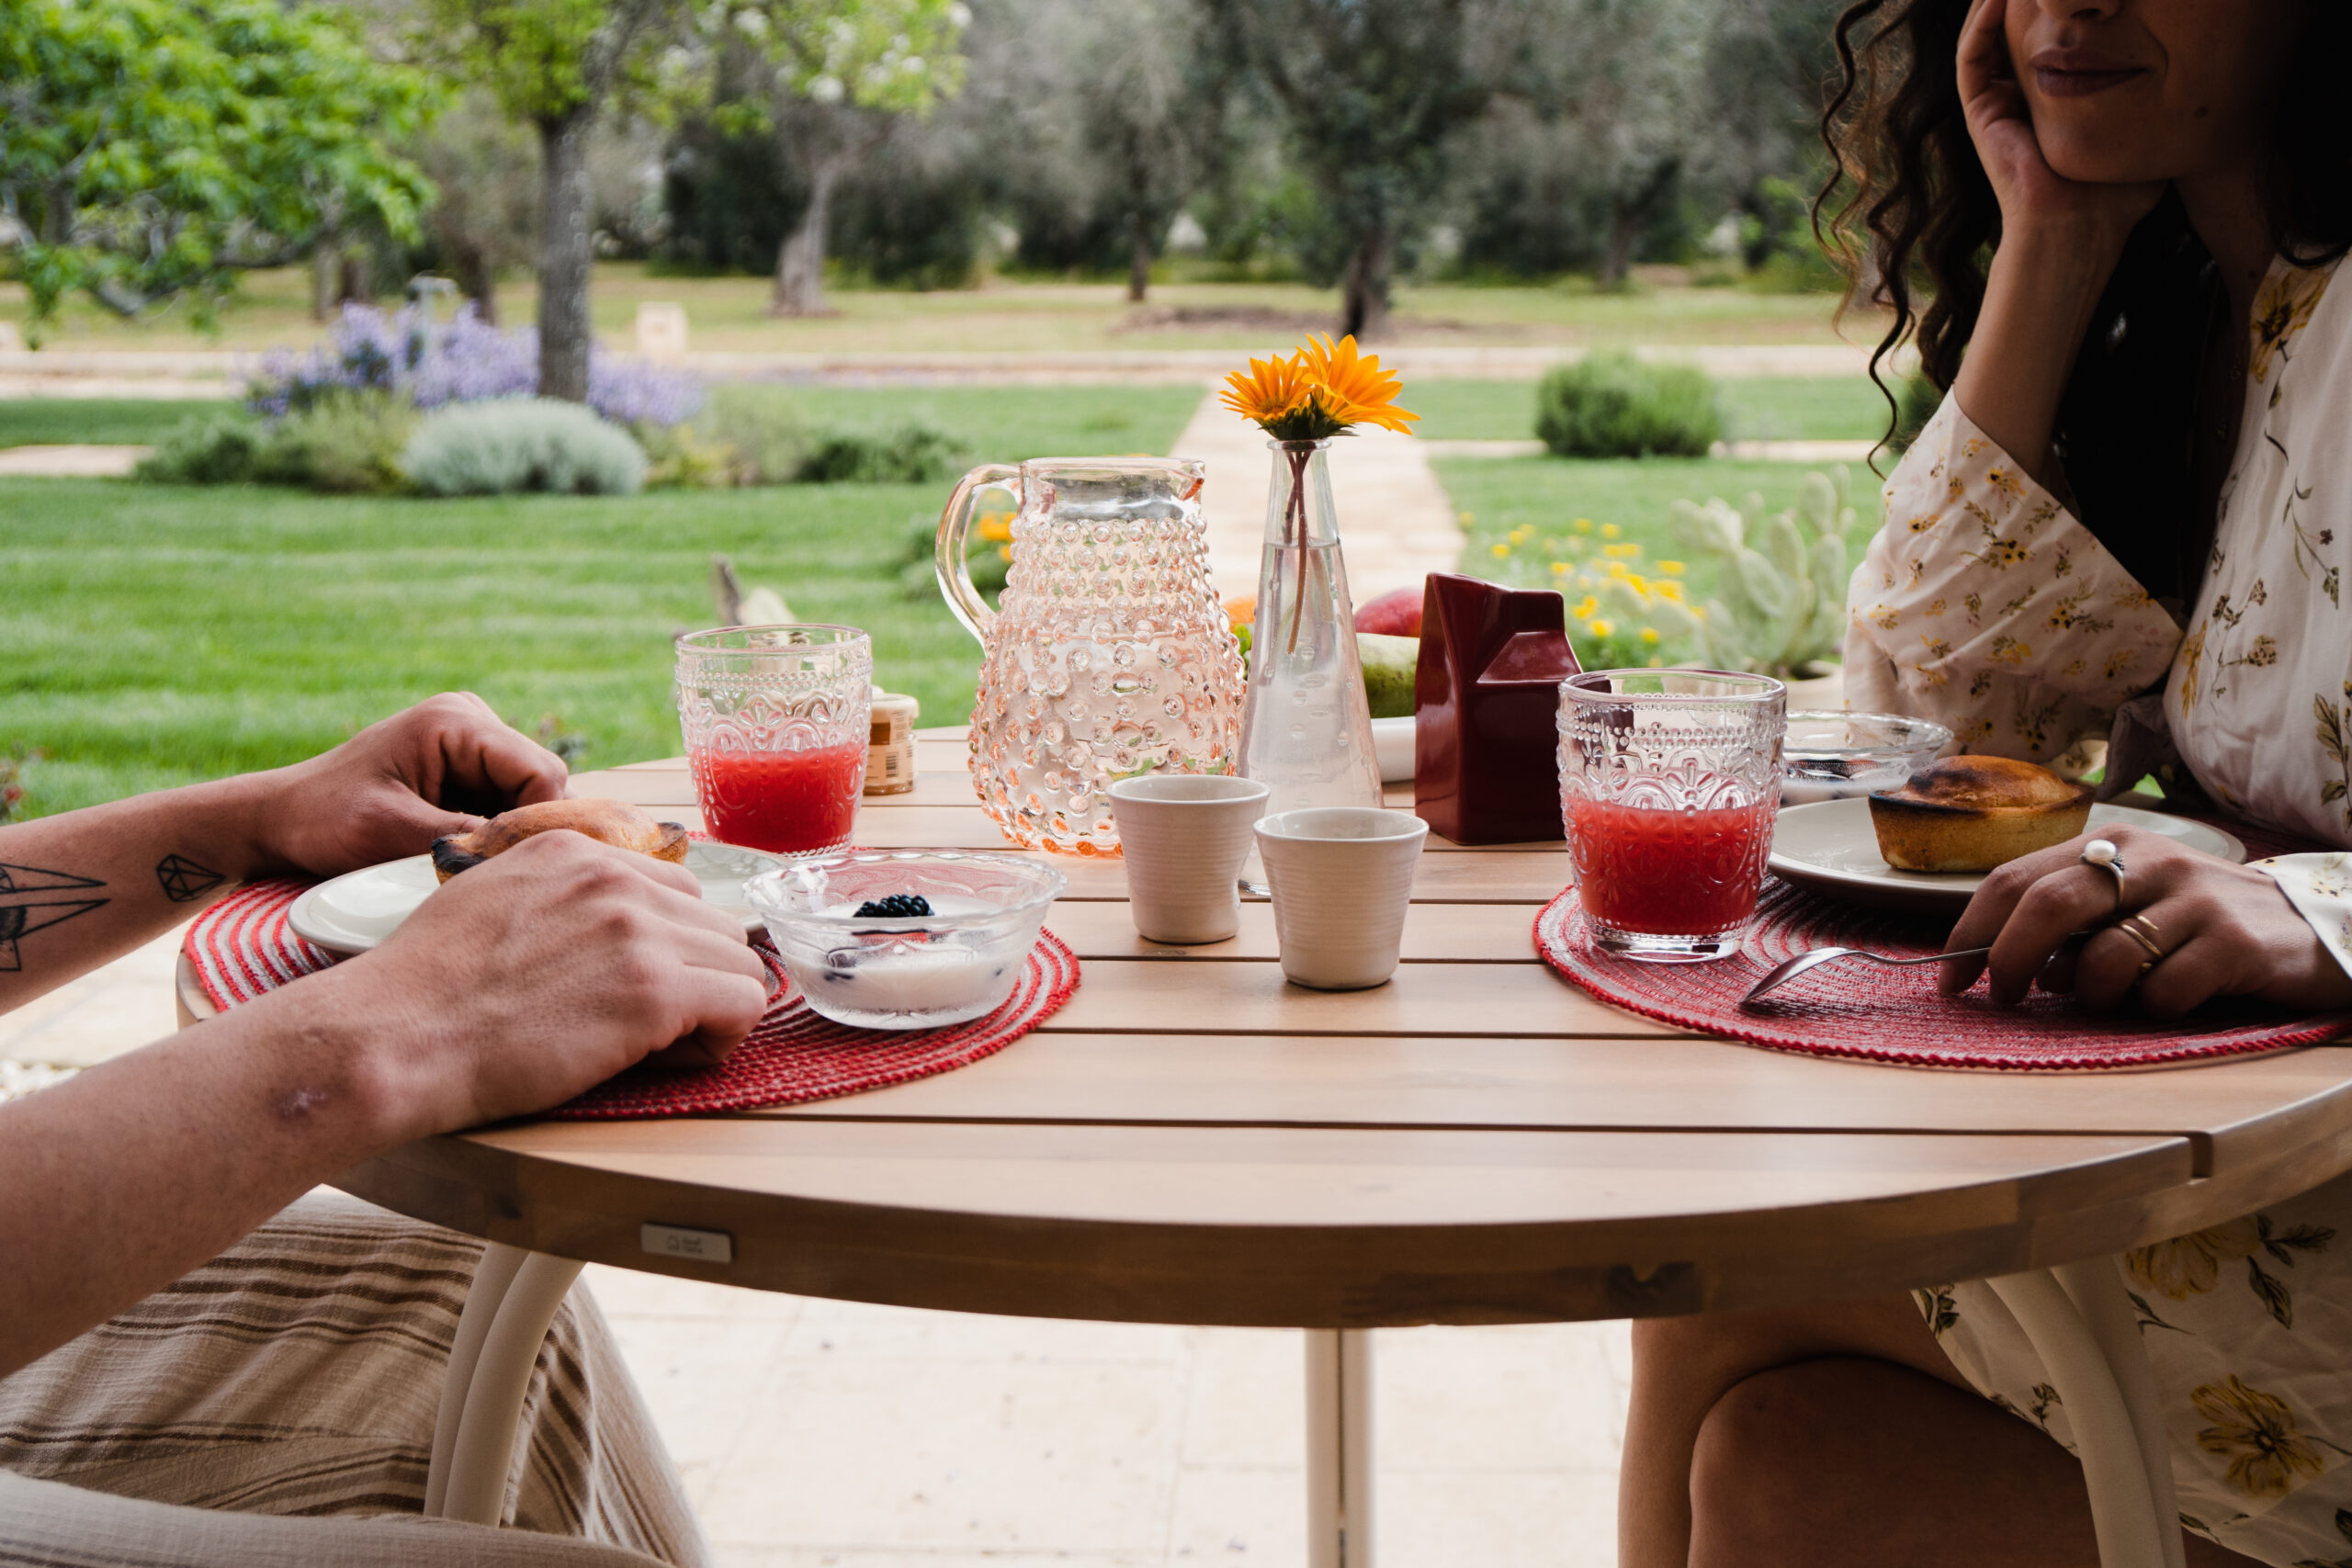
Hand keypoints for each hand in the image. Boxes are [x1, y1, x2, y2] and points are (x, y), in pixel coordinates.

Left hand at [247, 694, 568, 877]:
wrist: (279, 818)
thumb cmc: (323, 820)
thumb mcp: (392, 834)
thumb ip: (465, 838)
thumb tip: (530, 857)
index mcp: (455, 720)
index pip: (541, 773)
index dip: (544, 825)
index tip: (523, 873)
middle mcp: (472, 719)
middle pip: (542, 783)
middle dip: (527, 830)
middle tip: (499, 876)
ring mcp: (472, 740)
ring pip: (529, 796)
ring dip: (512, 834)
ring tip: (480, 869)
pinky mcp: (467, 766)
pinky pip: (507, 801)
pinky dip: (497, 833)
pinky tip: (472, 857)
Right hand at [333, 831, 770, 1133]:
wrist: (393, 1038)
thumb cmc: (424, 991)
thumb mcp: (489, 899)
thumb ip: (555, 899)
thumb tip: (598, 933)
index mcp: (573, 850)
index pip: (673, 886)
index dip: (668, 943)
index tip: (640, 984)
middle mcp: (614, 877)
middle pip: (714, 922)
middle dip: (696, 974)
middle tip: (656, 1022)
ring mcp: (637, 929)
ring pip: (739, 960)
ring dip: (714, 1005)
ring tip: (665, 1042)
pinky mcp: (653, 989)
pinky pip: (744, 1002)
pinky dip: (724, 1034)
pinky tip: (681, 1054)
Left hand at [1938, 825, 2351, 1018]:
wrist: (2312, 926)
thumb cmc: (2197, 921)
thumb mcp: (2130, 900)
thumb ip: (2069, 918)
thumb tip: (1995, 959)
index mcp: (2110, 844)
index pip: (2014, 879)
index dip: (1970, 931)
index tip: (1950, 980)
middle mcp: (2148, 860)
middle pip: (2046, 906)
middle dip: (2006, 960)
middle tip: (2004, 998)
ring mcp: (2194, 899)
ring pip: (2102, 959)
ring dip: (2093, 995)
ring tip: (2117, 997)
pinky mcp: (2235, 944)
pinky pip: (2161, 993)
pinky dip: (2153, 1009)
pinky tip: (2175, 998)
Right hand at [1957, 0, 2160, 248]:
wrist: (2079, 231)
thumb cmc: (2115, 198)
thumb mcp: (2145, 129)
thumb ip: (2155, 98)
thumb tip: (2199, 66)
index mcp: (2053, 102)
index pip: (2051, 41)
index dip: (2065, 10)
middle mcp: (2020, 98)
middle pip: (2017, 30)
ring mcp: (1997, 104)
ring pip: (1987, 34)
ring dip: (1997, 0)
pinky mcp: (1979, 112)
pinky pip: (1972, 55)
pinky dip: (1979, 21)